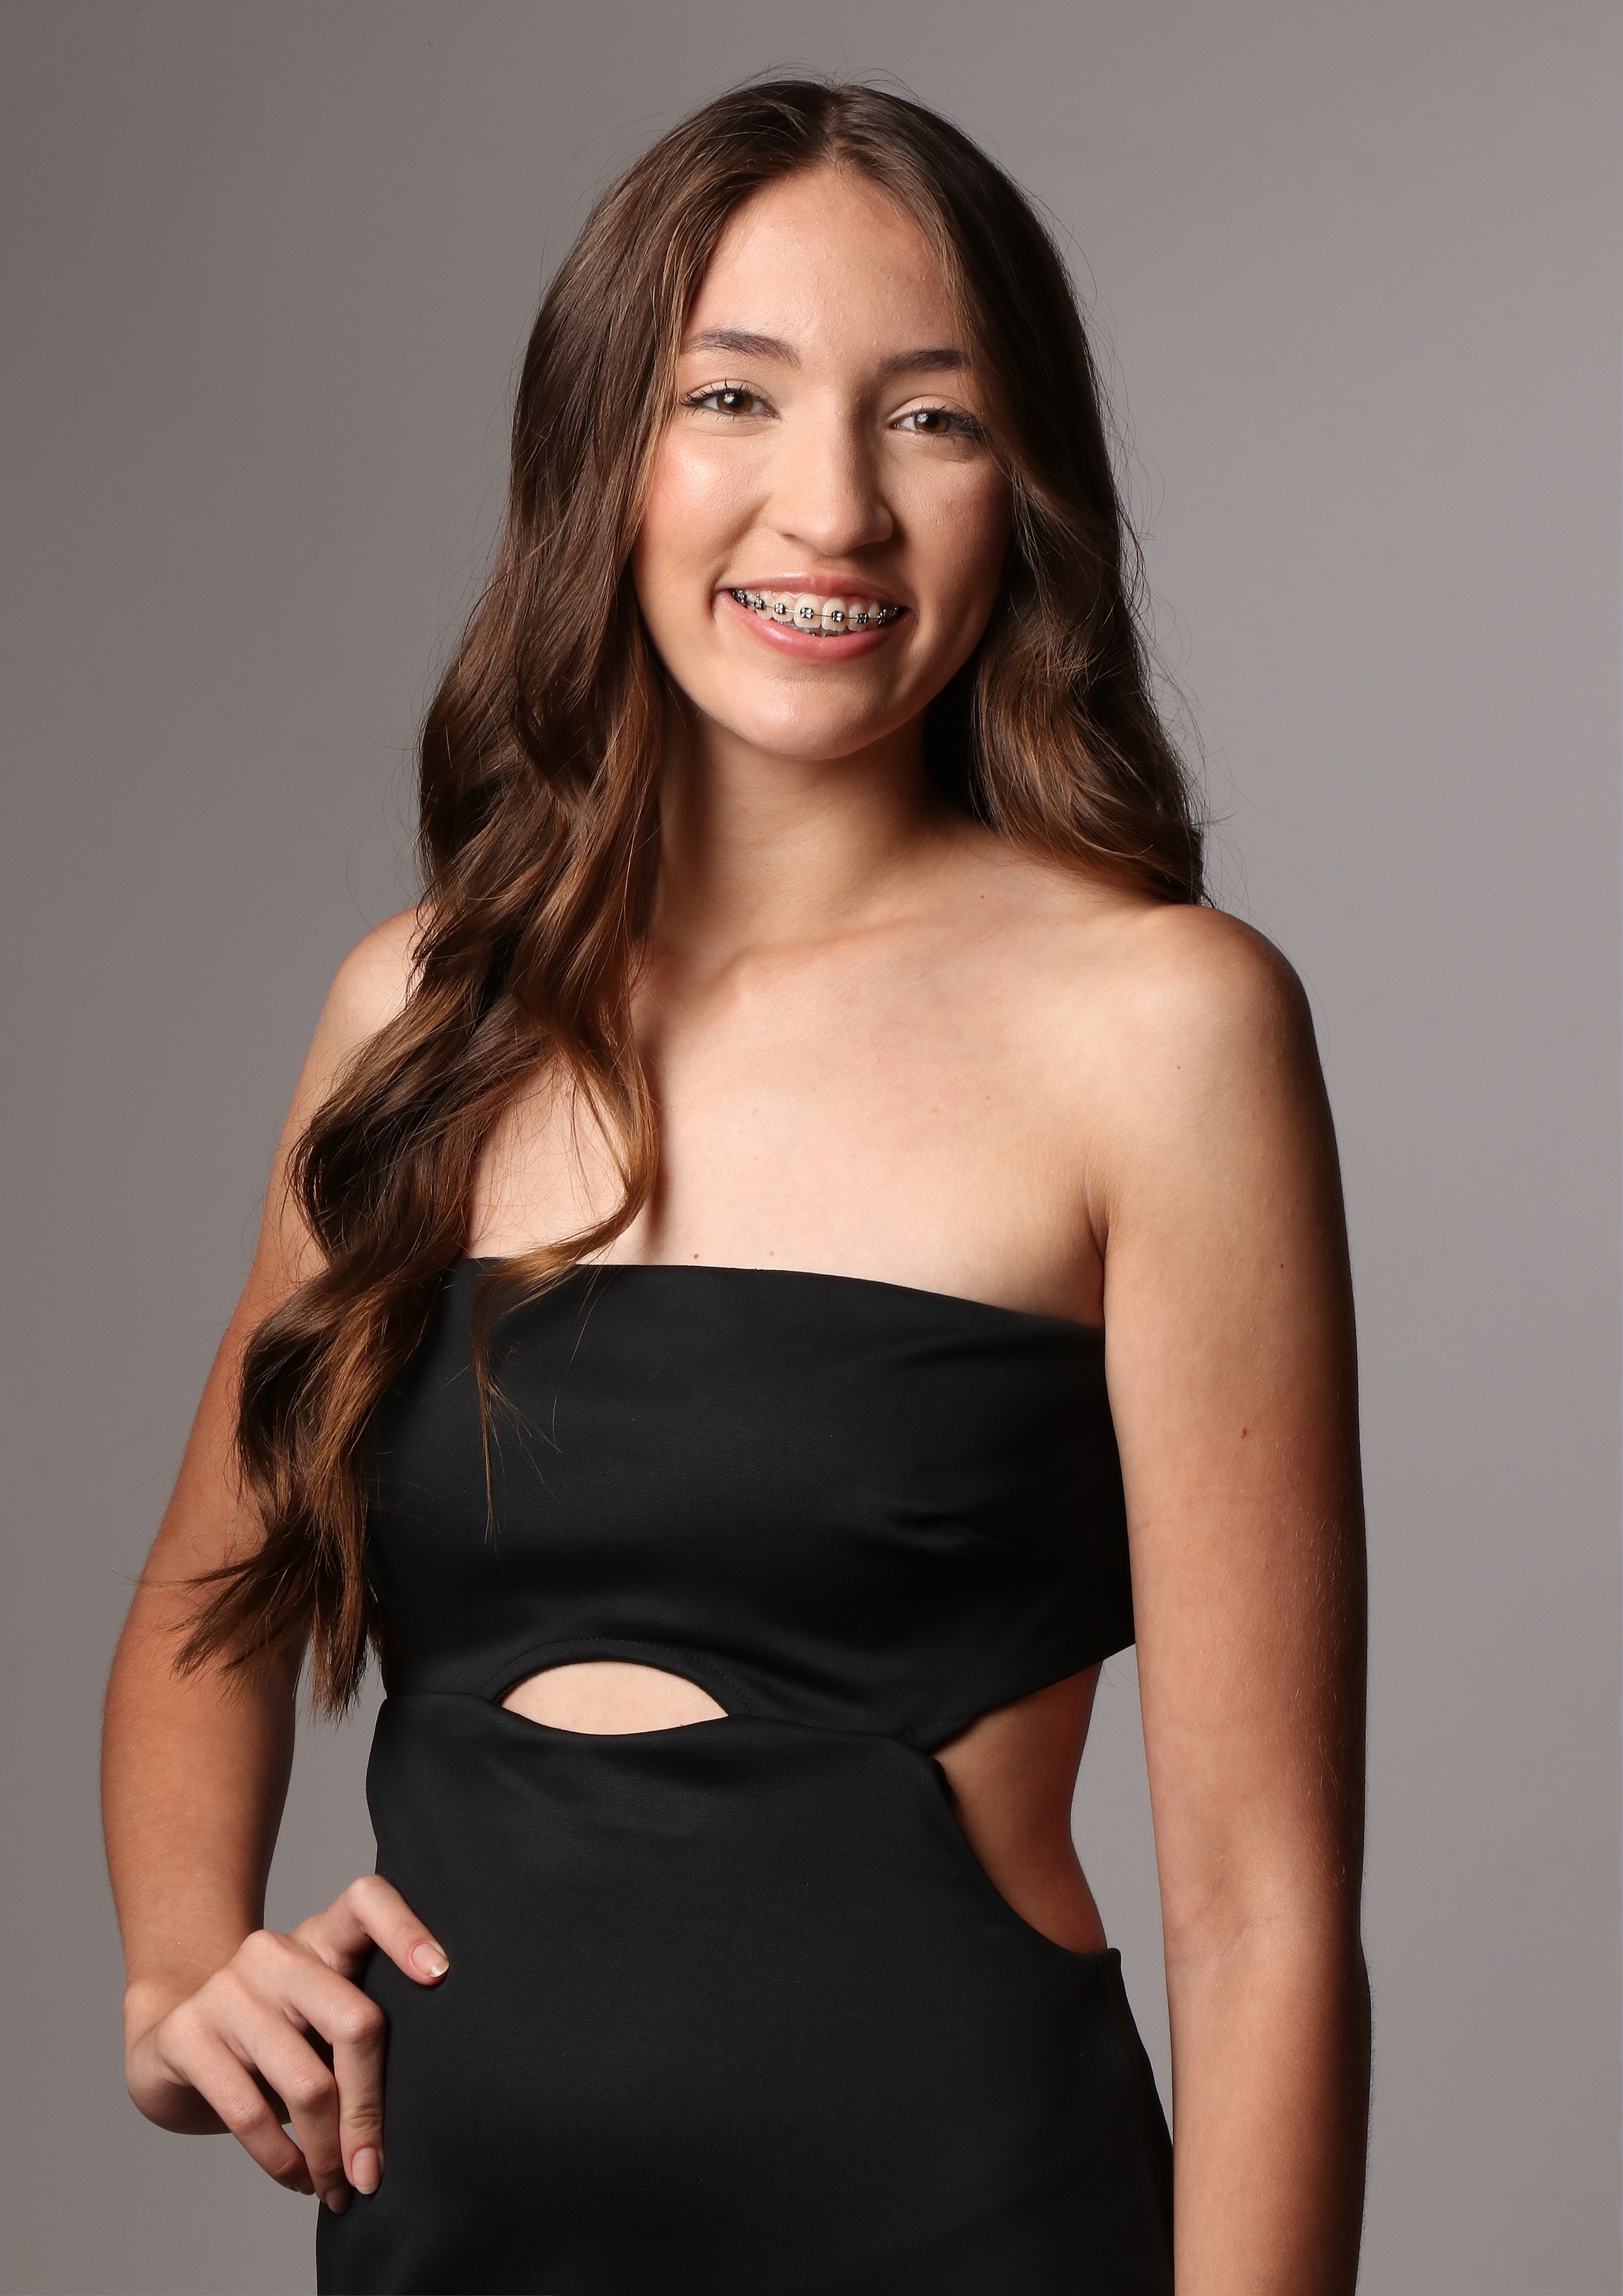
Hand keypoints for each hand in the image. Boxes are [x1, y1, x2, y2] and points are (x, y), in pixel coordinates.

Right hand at [124, 1874, 448, 2212]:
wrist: (169, 2043)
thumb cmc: (272, 2039)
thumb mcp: (318, 2022)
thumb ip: (361, 2039)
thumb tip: (429, 2110)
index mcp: (321, 1938)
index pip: (367, 1901)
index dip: (406, 1930)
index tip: (441, 1975)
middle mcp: (276, 1952)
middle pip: (355, 2021)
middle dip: (371, 2110)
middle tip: (375, 2169)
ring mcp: (227, 1988)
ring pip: (307, 2084)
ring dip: (328, 2152)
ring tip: (338, 2186)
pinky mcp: (187, 2035)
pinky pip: (251, 2114)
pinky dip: (283, 2161)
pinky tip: (298, 2177)